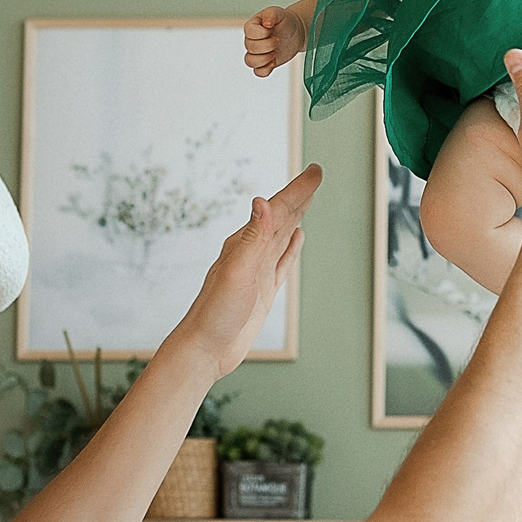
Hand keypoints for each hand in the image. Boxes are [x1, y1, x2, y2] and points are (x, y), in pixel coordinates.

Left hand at [171, 165, 320, 374]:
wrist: (205, 350)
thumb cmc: (215, 314)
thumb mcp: (236, 272)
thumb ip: (252, 238)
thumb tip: (262, 202)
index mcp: (245, 244)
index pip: (277, 210)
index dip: (298, 190)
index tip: (315, 171)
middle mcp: (251, 253)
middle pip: (281, 217)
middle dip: (300, 196)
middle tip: (316, 174)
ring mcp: (258, 271)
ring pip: (283, 236)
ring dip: (296, 216)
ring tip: (308, 198)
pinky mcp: (263, 290)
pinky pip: (282, 261)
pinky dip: (292, 246)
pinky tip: (297, 237)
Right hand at [245, 5, 307, 75]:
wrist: (295, 33)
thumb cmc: (285, 21)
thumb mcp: (279, 13)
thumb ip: (271, 14)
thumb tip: (266, 23)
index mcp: (252, 27)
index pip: (249, 32)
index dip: (263, 34)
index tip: (272, 30)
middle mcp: (251, 41)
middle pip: (250, 48)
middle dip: (268, 46)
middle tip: (278, 41)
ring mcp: (256, 53)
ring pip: (250, 62)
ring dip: (264, 59)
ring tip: (275, 53)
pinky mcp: (264, 64)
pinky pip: (258, 72)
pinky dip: (266, 70)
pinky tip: (274, 62)